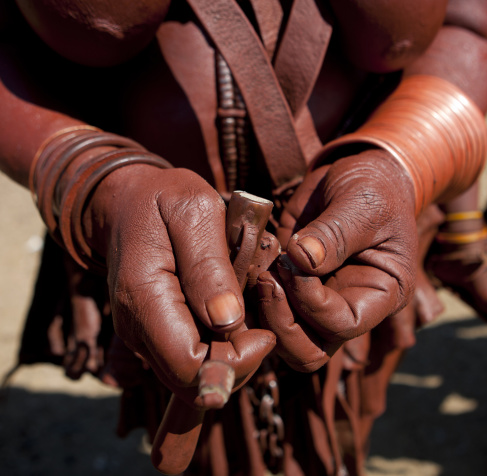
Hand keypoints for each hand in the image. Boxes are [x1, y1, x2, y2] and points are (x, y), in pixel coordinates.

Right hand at [83, 165, 274, 404]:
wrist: (127, 202)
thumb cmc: (163, 199)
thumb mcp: (193, 212)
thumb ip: (209, 265)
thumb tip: (228, 321)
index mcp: (144, 298)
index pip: (190, 365)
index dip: (236, 360)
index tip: (264, 331)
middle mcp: (138, 327)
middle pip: (193, 382)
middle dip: (238, 363)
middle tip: (262, 324)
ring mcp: (144, 333)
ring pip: (195, 375)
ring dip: (231, 356)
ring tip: (246, 310)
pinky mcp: (154, 332)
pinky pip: (191, 358)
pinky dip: (219, 347)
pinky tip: (230, 312)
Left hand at [258, 149, 417, 371]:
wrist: (356, 175)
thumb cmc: (372, 189)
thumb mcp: (362, 204)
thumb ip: (334, 234)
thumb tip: (300, 258)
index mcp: (379, 294)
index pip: (344, 324)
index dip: (313, 303)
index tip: (294, 263)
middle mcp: (347, 306)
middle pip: (310, 350)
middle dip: (281, 322)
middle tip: (267, 278)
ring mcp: (314, 299)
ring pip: (282, 338)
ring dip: (262, 310)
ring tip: (260, 267)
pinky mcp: (289, 285)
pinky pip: (264, 307)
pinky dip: (250, 292)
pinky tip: (253, 258)